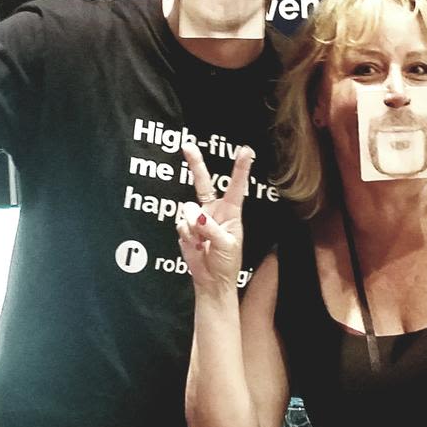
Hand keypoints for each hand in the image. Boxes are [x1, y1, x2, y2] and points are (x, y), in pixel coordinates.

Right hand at [177, 142, 253, 293]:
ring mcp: (197, 218)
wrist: (211, 281)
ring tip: (203, 243)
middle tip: (188, 145)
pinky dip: (186, 236)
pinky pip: (180, 225)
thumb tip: (193, 214)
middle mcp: (213, 210)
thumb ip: (210, 228)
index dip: (240, 168)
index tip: (246, 151)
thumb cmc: (226, 263)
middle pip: (203, 182)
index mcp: (231, 212)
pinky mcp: (185, 228)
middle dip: (195, 164)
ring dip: (194, 228)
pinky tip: (195, 246)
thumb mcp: (226, 245)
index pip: (236, 186)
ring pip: (188, 210)